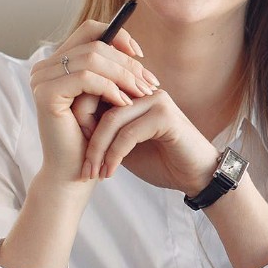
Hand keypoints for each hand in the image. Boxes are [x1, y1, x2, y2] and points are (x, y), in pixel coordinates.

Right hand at [27, 19, 158, 185]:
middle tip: (150, 82)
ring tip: (143, 94)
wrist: (74, 173)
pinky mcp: (47, 94)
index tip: (141, 56)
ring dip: (124, 75)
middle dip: (128, 62)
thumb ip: (112, 72)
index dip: (119, 36)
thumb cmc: (92, 139)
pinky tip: (125, 104)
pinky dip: (110, 88)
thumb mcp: (105, 99)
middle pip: (95, 43)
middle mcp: (45, 67)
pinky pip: (86, 78)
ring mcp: (42, 79)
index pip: (90, 30)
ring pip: (93, 58)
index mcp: (57, 63)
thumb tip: (136, 50)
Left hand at [82, 89, 220, 194]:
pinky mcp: (165, 115)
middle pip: (99, 103)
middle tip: (83, 168)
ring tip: (93, 173)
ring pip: (112, 120)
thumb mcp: (124, 146)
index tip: (75, 154)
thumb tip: (70, 126)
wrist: (197, 177)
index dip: (80, 122)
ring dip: (98, 150)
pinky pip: (128, 133)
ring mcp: (156, 100)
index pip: (95, 94)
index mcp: (134, 92)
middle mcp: (144, 90)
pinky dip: (115, 155)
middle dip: (86, 138)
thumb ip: (103, 132)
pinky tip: (110, 172)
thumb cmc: (162, 162)